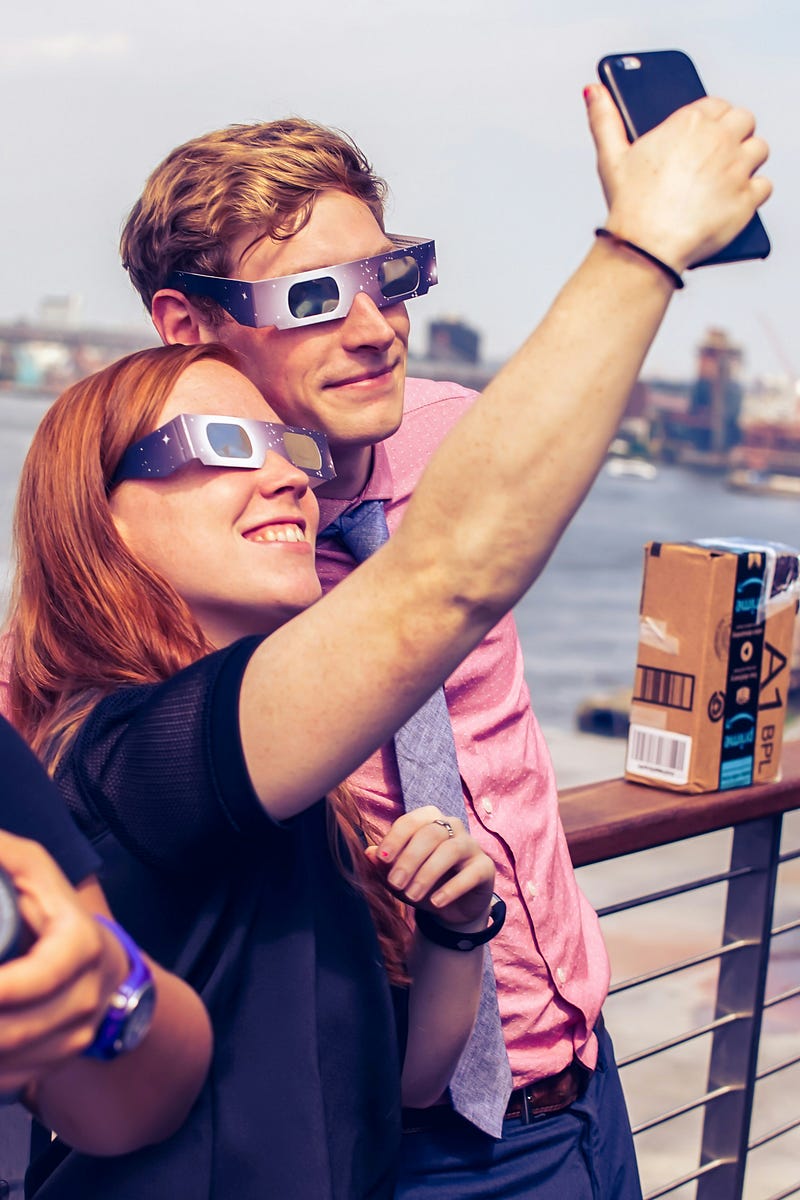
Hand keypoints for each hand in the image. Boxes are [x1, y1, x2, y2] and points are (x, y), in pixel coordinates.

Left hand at [0, 832, 123, 1094]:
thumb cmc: (54, 910)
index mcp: (81, 946)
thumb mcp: (34, 869)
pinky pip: (7, 1081)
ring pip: (9, 1062)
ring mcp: (73, 1037)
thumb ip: (0, 854)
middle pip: (17, 1030)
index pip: (39, 977)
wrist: (102, 964)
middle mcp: (85, 998)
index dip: (1, 990)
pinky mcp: (54, 1064)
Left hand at [365, 805, 494, 929]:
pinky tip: (435, 902)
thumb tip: (368, 853)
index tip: (381, 859)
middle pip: (431, 834)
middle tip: (395, 884)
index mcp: (430, 821)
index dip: (395, 838)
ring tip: (411, 895)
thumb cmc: (424, 883)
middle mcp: (453, 827)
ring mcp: (471, 846)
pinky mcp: (485, 868)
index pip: (412, 821)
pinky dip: (451, 888)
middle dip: (409, 859)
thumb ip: (384, 865)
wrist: (453, 907)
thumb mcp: (400, 877)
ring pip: (450, 849)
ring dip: (427, 873)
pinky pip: (471, 873)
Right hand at [585, 83, 771, 271]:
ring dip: (748, 159)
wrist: (646, 248)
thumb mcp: (611, 157)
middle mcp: (719, 139)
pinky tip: (736, 198)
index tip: (706, 134)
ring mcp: (736, 169)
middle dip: (735, 133)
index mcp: (690, 123)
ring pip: (759, 149)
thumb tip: (594, 91)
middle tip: (719, 154)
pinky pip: (765, 185)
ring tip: (728, 176)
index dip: (713, 119)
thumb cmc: (629, 204)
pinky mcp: (747, 199)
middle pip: (745, 120)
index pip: (718, 104)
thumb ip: (604, 119)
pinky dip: (754, 192)